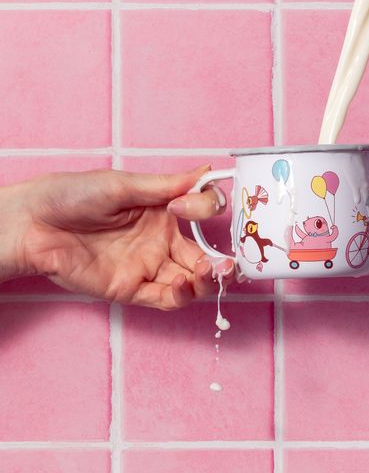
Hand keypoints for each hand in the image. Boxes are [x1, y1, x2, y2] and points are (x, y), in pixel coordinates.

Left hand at [0, 167, 233, 309]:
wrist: (34, 223)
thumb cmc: (73, 195)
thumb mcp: (124, 185)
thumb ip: (167, 186)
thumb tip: (207, 174)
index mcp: (162, 212)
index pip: (201, 216)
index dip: (205, 211)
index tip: (187, 206)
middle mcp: (159, 241)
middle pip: (202, 258)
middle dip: (222, 263)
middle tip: (230, 264)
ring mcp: (145, 266)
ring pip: (189, 282)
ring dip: (206, 282)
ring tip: (209, 274)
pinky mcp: (128, 289)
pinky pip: (162, 299)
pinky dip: (179, 296)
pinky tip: (182, 284)